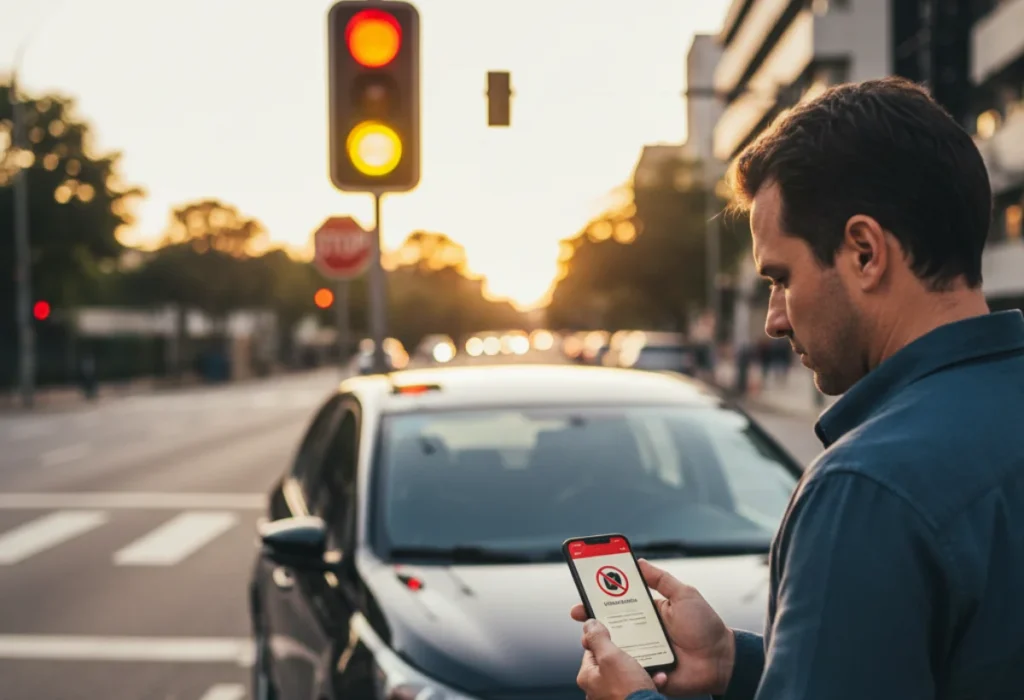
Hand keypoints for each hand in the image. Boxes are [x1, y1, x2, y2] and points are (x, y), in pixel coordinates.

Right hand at [570, 559, 734, 696]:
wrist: (722, 660)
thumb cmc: (705, 626)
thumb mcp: (684, 594)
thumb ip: (661, 579)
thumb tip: (640, 561)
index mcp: (647, 613)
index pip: (617, 604)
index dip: (599, 599)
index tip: (583, 594)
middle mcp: (641, 632)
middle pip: (609, 627)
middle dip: (591, 622)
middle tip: (581, 616)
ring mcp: (642, 653)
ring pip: (614, 649)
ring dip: (602, 645)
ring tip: (593, 639)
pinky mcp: (647, 671)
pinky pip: (630, 670)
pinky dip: (623, 666)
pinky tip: (619, 661)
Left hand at [576, 619, 655, 699]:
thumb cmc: (627, 692)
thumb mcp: (610, 657)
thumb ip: (598, 638)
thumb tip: (589, 624)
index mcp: (588, 677)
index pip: (592, 650)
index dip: (605, 639)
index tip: (616, 634)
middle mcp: (598, 689)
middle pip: (611, 661)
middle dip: (627, 654)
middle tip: (636, 650)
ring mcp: (613, 697)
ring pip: (627, 674)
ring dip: (641, 667)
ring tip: (649, 664)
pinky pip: (639, 686)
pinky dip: (649, 680)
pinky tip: (657, 677)